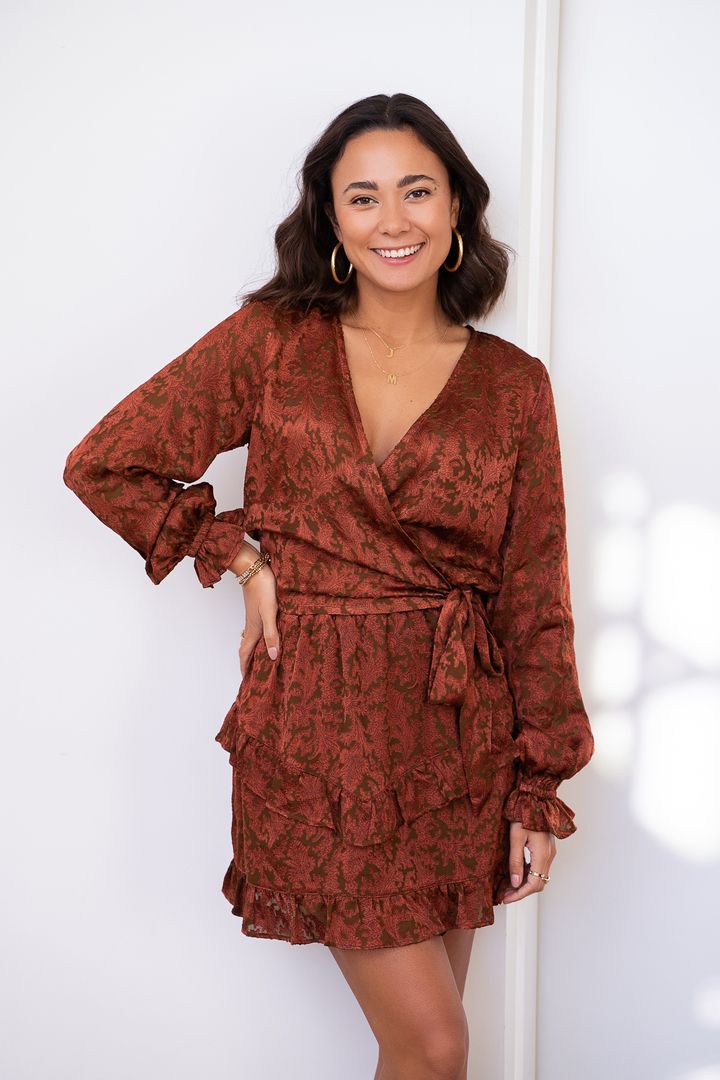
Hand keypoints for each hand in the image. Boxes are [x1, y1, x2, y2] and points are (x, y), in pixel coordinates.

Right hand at [234, 552, 279, 678]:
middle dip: (248, 662)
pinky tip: (266, 636)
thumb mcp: (270, 613)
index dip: (244, 667)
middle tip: (253, 674)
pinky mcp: (258, 609)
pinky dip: (259, 638)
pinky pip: (256, 629)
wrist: (254, 569)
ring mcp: (254, 617)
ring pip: (251, 638)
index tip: (246, 681)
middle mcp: (251, 625)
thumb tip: (273, 656)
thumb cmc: (263, 590)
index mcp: (253, 629)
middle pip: (247, 648)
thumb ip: (272, 634)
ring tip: (259, 659)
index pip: (245, 653)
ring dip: (253, 650)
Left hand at [501, 822, 555, 903]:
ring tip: (509, 886)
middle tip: (505, 894)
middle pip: (538, 883)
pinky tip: (517, 874)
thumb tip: (515, 883)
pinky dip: (529, 875)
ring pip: (540, 877)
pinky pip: (540, 868)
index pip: (533, 884)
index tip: (506, 898)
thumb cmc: (524, 815)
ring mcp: (550, 852)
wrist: (535, 798)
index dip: (520, 894)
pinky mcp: (547, 849)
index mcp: (542, 854)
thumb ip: (515, 861)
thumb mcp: (516, 838)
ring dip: (525, 884)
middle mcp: (549, 856)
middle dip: (522, 892)